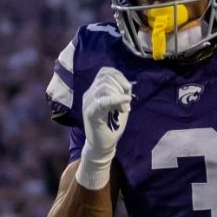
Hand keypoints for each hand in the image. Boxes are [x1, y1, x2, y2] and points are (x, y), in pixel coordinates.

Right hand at [77, 68, 131, 190]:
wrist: (103, 145)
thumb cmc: (112, 126)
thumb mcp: (119, 106)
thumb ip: (122, 93)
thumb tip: (127, 84)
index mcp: (95, 90)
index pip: (105, 71)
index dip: (119, 76)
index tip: (127, 89)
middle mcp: (89, 94)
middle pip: (106, 77)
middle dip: (121, 86)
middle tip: (127, 102)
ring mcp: (88, 103)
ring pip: (104, 87)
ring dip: (119, 95)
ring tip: (124, 108)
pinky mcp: (90, 113)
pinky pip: (103, 101)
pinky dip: (117, 100)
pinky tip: (125, 106)